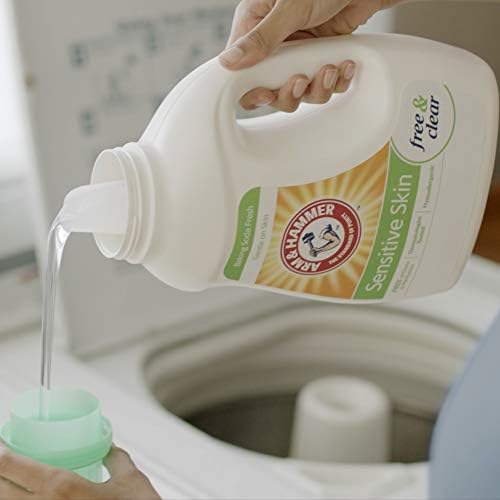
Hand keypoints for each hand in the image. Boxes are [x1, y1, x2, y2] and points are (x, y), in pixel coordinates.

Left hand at [0, 442, 160, 499]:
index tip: (0, 443)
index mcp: (62, 489)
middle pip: (1, 492)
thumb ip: (116, 458)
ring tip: (10, 481)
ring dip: (5, 493)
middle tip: (2, 459)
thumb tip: (109, 447)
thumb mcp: (130, 479)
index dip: (2, 454)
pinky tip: (27, 497)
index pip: (16, 468)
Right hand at [219, 0, 397, 111]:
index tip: (267, 93)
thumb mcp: (290, 8)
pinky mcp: (319, 59)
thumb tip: (228, 62)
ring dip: (318, 89)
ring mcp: (297, 54)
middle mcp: (275, 45)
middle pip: (270, 90)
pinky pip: (323, 86)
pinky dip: (336, 82)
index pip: (240, 71)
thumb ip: (261, 38)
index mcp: (255, 27)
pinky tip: (344, 65)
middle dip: (290, 93)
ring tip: (331, 68)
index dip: (251, 90)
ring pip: (299, 93)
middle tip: (303, 80)